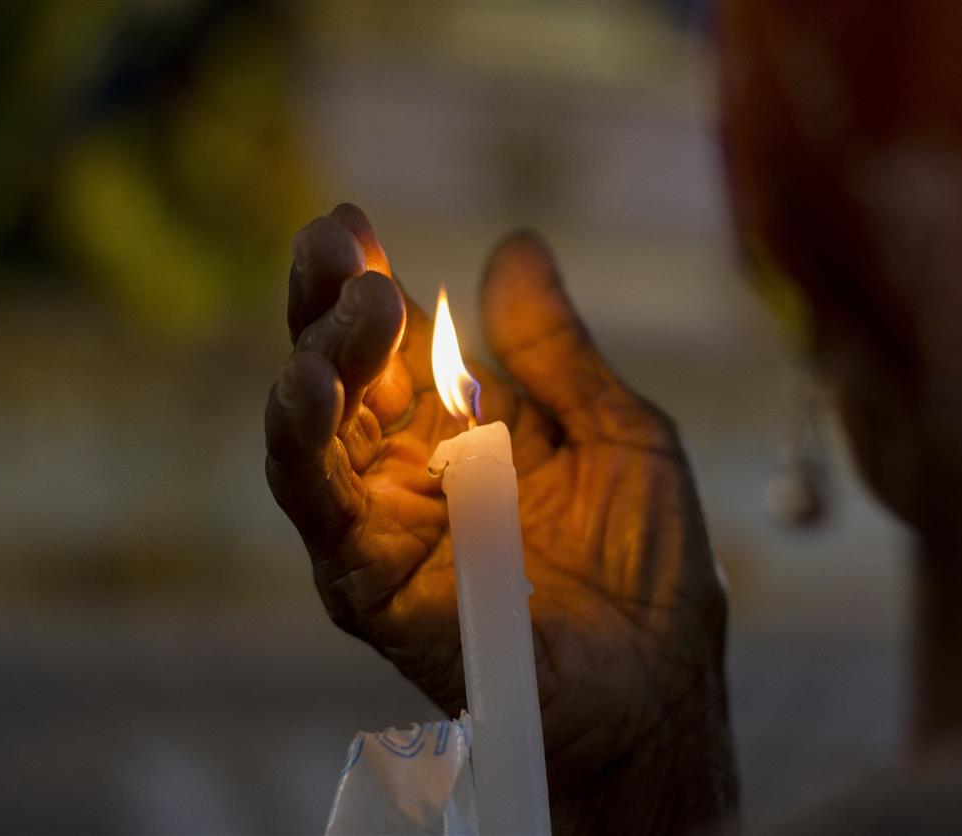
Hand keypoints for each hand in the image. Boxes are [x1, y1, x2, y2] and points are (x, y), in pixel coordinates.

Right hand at [265, 204, 736, 833]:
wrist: (661, 690)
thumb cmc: (648, 571)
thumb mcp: (615, 432)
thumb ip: (556, 352)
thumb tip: (514, 245)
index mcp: (459, 436)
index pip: (392, 349)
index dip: (366, 284)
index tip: (351, 221)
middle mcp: (406, 478)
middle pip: (339, 380)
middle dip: (327, 305)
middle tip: (338, 242)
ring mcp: (383, 532)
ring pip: (311, 438)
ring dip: (315, 362)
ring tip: (348, 302)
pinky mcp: (373, 588)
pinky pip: (319, 513)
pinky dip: (300, 447)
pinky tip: (306, 385)